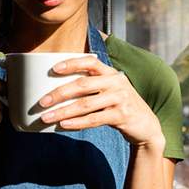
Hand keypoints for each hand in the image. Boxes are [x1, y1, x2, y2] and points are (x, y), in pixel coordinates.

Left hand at [37, 56, 164, 149]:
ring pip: (85, 104)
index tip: (53, 69)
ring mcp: (120, 99)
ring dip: (63, 111)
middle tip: (42, 101)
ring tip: (46, 117)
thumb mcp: (110, 91)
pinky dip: (77, 123)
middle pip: (83, 84)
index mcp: (111, 73)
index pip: (90, 62)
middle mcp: (116, 82)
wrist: (147, 126)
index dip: (72, 63)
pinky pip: (94, 119)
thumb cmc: (120, 106)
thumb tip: (57, 92)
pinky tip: (63, 125)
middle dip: (60, 93)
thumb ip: (92, 87)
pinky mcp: (122, 116)